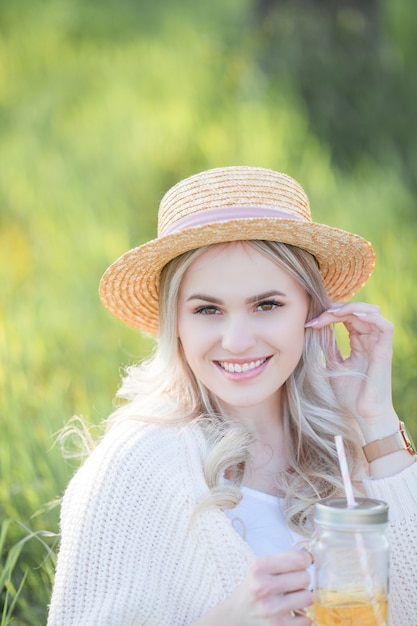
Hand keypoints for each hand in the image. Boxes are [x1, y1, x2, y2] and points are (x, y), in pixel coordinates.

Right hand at [227, 548, 312, 625]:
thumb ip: (284, 559)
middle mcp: (264, 587)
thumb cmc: (254, 587)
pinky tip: (290, 612)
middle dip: (301, 579)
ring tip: (291, 597)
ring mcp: (271, 609)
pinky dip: (301, 617)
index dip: (305, 559)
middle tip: (292, 582)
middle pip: (305, 578)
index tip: (304, 562)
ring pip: (308, 597)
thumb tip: (310, 556)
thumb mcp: (261, 567)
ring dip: (302, 597)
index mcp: (259, 568)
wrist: (237, 614)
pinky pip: (306, 619)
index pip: (297, 560)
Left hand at [305, 302, 398, 438]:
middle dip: (335, 309)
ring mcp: (378, 344)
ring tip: (331, 313)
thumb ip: (328, 348)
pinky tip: (352, 316)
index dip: (328, 314)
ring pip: (371, 312)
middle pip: (356, 311)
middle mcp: (370, 340)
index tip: (309, 323)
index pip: (346, 317)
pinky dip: (369, 316)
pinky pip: (384, 326)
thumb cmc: (349, 395)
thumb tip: (315, 330)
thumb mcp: (332, 365)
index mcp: (359, 342)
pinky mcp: (385, 351)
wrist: (362, 415)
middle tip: (317, 316)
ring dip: (350, 308)